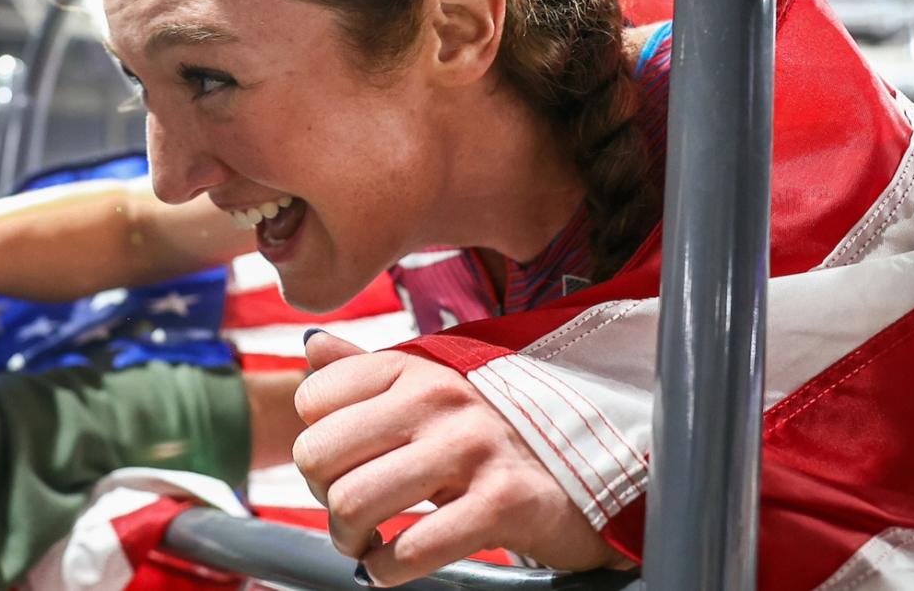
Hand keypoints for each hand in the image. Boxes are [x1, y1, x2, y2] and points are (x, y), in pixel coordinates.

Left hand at [294, 333, 625, 585]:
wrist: (600, 459)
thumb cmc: (498, 426)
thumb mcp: (434, 383)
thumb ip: (368, 369)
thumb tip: (313, 345)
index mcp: (414, 366)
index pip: (313, 401)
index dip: (316, 446)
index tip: (340, 469)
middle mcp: (438, 399)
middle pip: (319, 455)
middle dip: (321, 499)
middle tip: (349, 517)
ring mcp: (471, 449)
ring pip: (354, 502)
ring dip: (349, 539)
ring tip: (368, 545)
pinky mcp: (503, 503)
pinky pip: (412, 548)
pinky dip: (386, 570)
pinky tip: (394, 566)